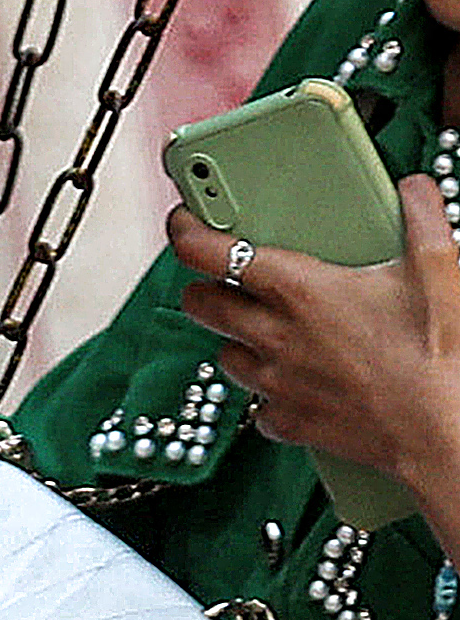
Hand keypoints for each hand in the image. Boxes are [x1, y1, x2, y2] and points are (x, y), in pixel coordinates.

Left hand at [172, 180, 459, 517]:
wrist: (444, 427)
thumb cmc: (440, 353)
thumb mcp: (439, 266)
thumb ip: (421, 218)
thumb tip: (414, 191)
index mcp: (301, 291)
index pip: (217, 254)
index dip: (190, 233)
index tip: (185, 224)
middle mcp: (275, 338)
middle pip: (203, 306)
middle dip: (202, 287)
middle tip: (217, 279)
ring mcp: (277, 384)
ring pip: (225, 356)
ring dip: (236, 339)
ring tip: (261, 329)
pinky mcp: (289, 422)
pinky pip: (257, 406)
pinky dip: (268, 394)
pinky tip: (292, 383)